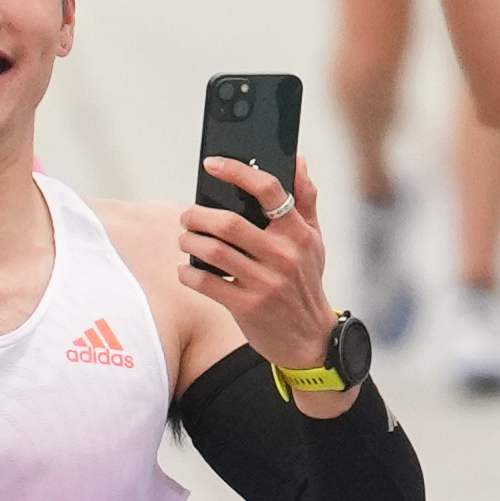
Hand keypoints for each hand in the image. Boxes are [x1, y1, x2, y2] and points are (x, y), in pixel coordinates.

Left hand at [176, 155, 339, 377]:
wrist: (310, 339)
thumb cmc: (306, 282)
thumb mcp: (314, 241)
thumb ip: (305, 200)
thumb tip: (299, 160)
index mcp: (298, 233)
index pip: (269, 190)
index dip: (237, 171)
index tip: (212, 163)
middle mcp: (283, 255)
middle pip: (228, 222)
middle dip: (197, 216)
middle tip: (188, 217)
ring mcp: (265, 282)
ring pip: (213, 251)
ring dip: (189, 241)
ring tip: (185, 240)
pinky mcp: (247, 307)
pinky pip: (206, 282)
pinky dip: (188, 273)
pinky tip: (186, 270)